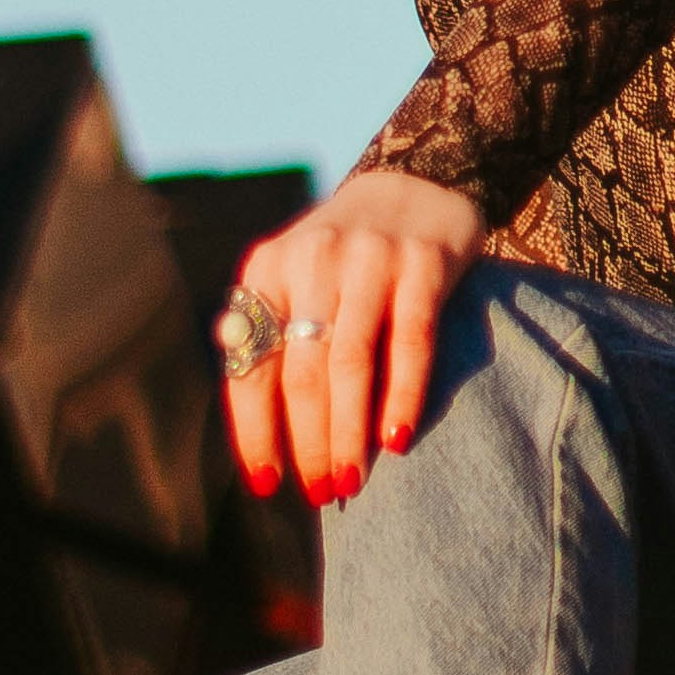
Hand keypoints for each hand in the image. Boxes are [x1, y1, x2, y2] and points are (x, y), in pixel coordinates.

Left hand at [221, 166, 482, 505]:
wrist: (415, 182)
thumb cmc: (344, 257)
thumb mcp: (294, 279)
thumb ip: (272, 336)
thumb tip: (259, 433)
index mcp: (267, 270)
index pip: (251, 364)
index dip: (255, 431)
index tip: (268, 484)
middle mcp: (312, 259)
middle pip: (300, 371)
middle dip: (308, 442)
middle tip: (321, 492)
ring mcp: (370, 257)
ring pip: (350, 362)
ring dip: (349, 432)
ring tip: (351, 480)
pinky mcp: (424, 261)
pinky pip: (411, 341)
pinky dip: (402, 396)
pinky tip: (398, 439)